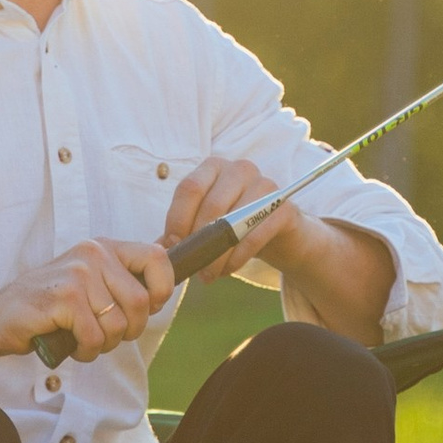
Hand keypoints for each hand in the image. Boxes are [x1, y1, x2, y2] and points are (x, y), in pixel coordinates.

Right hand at [0, 237, 174, 364]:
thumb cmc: (48, 305)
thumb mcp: (89, 282)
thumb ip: (122, 279)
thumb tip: (165, 283)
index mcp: (103, 247)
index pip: (157, 258)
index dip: (161, 290)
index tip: (147, 308)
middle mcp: (92, 254)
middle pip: (141, 302)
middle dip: (128, 331)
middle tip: (103, 334)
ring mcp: (77, 275)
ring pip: (118, 325)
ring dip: (103, 344)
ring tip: (81, 338)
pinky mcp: (63, 299)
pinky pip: (94, 337)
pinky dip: (85, 351)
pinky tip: (68, 343)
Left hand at [163, 155, 294, 281]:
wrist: (277, 233)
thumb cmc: (233, 226)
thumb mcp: (205, 224)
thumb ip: (181, 232)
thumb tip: (158, 249)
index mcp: (213, 167)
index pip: (189, 188)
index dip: (178, 219)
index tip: (173, 247)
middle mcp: (239, 169)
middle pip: (211, 206)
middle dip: (198, 242)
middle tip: (192, 268)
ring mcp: (265, 185)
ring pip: (233, 222)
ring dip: (217, 255)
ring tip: (208, 275)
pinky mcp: (284, 208)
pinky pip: (256, 235)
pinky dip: (238, 257)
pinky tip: (228, 270)